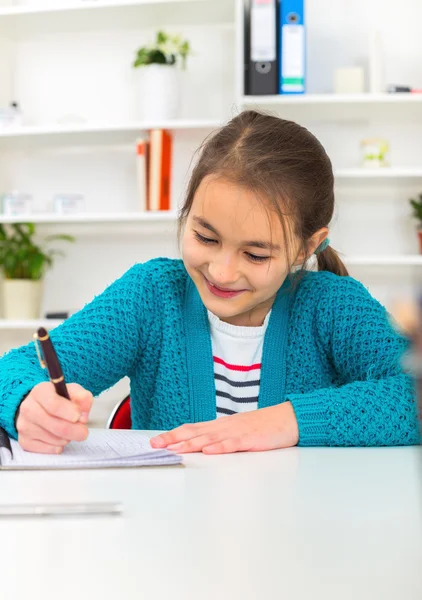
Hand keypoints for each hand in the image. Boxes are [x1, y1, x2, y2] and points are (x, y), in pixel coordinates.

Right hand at [16, 382, 92, 453]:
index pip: (54, 404)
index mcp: (40, 392)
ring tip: (67, 429)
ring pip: (54, 439)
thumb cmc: (58, 399)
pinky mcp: (24, 441)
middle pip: (56, 426)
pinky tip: (58, 437)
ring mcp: (24, 425)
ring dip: (67, 438)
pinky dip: (58, 446)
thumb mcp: (72, 391)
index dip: (69, 412)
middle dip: (75, 430)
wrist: (38, 407)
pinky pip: (48, 449)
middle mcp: (28, 408)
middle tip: (83, 431)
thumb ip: (82, 397)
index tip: (79, 417)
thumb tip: (83, 414)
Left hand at [150, 402, 298, 453]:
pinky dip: (220, 447)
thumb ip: (219, 438)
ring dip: (191, 444)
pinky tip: (209, 451)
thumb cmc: (264, 426)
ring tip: (175, 449)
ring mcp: (238, 432)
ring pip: (210, 438)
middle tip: (155, 445)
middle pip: (195, 432)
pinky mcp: (252, 440)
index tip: (155, 441)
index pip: (192, 429)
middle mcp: (225, 427)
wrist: (289, 418)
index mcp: (221, 426)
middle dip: (174, 439)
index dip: (173, 434)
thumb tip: (200, 447)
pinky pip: (233, 444)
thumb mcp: (237, 431)